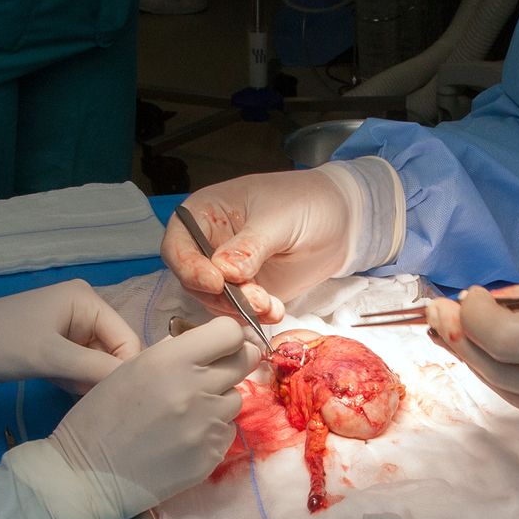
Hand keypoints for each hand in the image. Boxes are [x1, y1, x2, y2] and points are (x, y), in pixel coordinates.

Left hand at [0, 280, 139, 393]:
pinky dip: (76, 385)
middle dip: (108, 379)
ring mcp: (67, 332)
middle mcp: (82, 312)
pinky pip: (79, 370)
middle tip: (100, 408)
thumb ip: (96, 369)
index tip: (122, 403)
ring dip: (91, 385)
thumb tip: (138, 384)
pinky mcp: (52, 351)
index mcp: (86, 300)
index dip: (127, 371)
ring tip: (81, 403)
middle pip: (114, 352)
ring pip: (97, 365)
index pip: (127, 339)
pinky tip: (66, 396)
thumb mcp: (49, 356)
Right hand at [49, 318, 260, 515]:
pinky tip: (185, 437)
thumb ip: (171, 352)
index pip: (229, 332)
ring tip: (187, 412)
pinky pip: (227, 431)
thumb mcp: (130, 369)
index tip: (219, 344)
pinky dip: (213, 430)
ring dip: (219, 399)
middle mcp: (196, 389)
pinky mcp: (212, 456)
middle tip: (216, 371)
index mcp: (171, 361)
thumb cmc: (100, 417)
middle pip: (245, 360)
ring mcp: (207, 425)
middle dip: (234, 361)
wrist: (89, 476)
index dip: (226, 336)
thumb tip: (204, 343)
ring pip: (236, 398)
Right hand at [162, 169, 358, 323]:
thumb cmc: (304, 201)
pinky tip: (275, 310)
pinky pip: (238, 311)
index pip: (178, 245)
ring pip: (215, 301)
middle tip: (253, 300)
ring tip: (270, 305)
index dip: (189, 267)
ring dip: (239, 309)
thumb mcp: (276, 218)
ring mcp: (227, 271)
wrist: (340, 219)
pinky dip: (253, 316)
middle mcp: (209, 244)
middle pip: (193, 280)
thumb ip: (249, 246)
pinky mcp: (248, 291)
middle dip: (221, 295)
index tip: (215, 282)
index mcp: (205, 214)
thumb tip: (223, 270)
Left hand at [428, 281, 518, 447]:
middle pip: (495, 370)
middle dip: (462, 339)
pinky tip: (505, 356)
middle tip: (440, 312)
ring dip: (480, 361)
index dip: (472, 316)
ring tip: (460, 330)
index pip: (503, 339)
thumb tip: (485, 303)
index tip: (468, 295)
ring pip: (507, 392)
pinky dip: (512, 380)